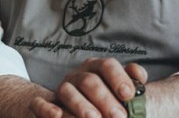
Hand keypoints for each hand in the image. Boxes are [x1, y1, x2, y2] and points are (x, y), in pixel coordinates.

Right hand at [29, 58, 147, 117]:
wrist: (78, 110)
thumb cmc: (105, 102)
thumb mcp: (118, 91)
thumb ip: (130, 81)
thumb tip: (139, 75)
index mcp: (96, 68)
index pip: (107, 65)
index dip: (118, 78)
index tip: (129, 95)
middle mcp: (78, 76)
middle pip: (89, 81)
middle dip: (105, 99)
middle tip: (120, 117)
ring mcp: (62, 90)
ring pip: (67, 91)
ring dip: (82, 106)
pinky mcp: (45, 105)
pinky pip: (40, 104)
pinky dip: (46, 109)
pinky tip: (58, 115)